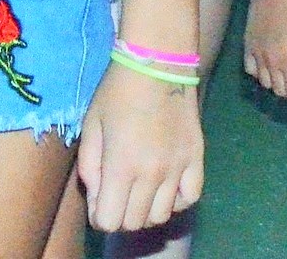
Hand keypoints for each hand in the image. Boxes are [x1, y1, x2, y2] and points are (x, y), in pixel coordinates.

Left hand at [76, 55, 203, 232]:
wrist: (158, 63)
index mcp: (121, 165)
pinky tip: (166, 187)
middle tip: (116, 195)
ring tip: (139, 191)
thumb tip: (97, 197)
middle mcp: (152, 175)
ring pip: (162, 216)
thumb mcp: (91, 125)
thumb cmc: (117, 91)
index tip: (98, 201)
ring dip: (146, 211)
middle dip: (120, 215)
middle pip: (134, 223)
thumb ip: (89, 166)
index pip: (109, 221)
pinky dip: (176, 201)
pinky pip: (190, 198)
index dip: (99, 217)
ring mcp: (178, 169)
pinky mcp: (197, 159)